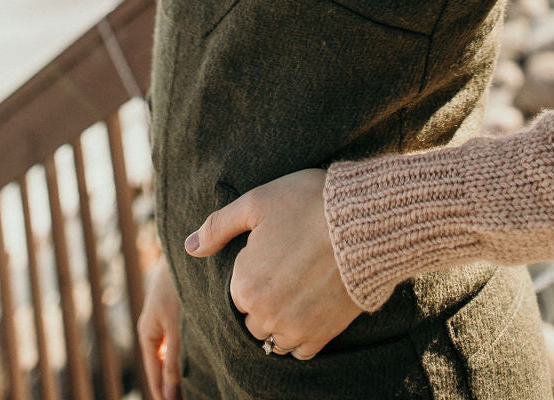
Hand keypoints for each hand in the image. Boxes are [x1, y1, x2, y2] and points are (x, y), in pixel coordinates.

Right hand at [137, 256, 181, 399]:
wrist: (184, 251)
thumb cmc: (177, 287)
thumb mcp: (176, 328)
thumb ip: (174, 361)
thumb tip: (170, 396)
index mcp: (147, 333)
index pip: (155, 374)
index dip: (164, 393)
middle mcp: (153, 327)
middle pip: (161, 364)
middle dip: (170, 383)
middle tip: (184, 399)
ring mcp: (163, 317)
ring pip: (170, 351)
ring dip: (178, 367)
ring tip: (194, 385)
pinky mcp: (175, 308)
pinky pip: (177, 338)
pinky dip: (184, 351)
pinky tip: (198, 354)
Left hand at [185, 168, 360, 359]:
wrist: (364, 222)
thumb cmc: (308, 205)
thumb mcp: (257, 202)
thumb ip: (218, 226)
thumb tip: (189, 247)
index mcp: (244, 285)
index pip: (235, 294)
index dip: (252, 273)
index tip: (272, 254)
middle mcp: (265, 315)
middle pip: (252, 319)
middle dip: (263, 300)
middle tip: (287, 270)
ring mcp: (294, 329)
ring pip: (273, 338)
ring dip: (280, 320)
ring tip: (299, 288)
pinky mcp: (322, 336)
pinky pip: (300, 350)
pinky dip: (301, 335)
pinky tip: (310, 307)